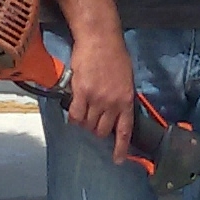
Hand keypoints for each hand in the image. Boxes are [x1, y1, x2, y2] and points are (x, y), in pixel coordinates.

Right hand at [62, 15, 134, 160]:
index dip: (120, 148)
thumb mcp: (126, 79)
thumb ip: (122, 98)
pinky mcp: (81, 93)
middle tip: (93, 122)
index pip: (124, 131)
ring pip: (87, 124)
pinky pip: (75, 115)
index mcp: (127, 100)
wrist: (100, 39)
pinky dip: (73, 118)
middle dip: (97, 131)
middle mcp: (112, 103)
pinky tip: (73, 114)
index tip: (117, 160)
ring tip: (83, 113)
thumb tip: (117, 113)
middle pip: (102, 130)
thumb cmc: (115, 56)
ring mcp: (96, 99)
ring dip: (84, 123)